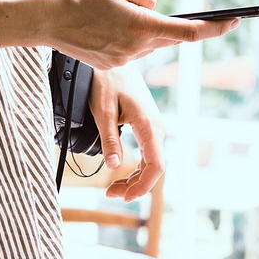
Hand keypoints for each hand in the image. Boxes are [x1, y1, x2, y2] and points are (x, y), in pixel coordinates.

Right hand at [35, 0, 238, 69]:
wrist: (41, 19)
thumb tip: (153, 7)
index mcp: (139, 25)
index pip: (186, 31)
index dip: (214, 28)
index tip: (234, 21)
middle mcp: (134, 48)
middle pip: (167, 36)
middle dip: (173, 24)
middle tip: (171, 10)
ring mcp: (122, 60)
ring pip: (148, 42)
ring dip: (144, 27)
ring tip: (114, 10)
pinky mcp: (110, 65)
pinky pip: (131, 48)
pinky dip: (127, 35)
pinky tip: (106, 23)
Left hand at [88, 66, 163, 202]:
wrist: (114, 62)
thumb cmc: (107, 81)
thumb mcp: (102, 110)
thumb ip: (109, 138)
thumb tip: (113, 165)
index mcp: (148, 125)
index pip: (156, 166)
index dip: (142, 186)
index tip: (123, 196)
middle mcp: (156, 128)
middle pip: (154, 168)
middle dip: (135, 186)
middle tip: (110, 194)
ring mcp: (154, 127)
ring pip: (152, 162)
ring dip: (135, 179)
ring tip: (113, 189)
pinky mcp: (147, 126)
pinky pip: (148, 154)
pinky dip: (136, 168)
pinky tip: (122, 174)